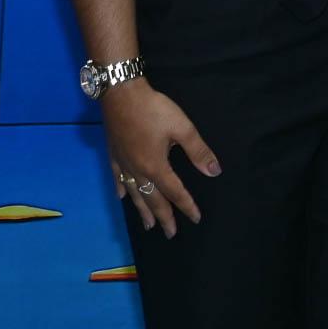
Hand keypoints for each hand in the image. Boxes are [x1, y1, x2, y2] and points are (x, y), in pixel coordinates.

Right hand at [102, 80, 219, 237]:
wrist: (120, 94)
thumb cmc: (154, 109)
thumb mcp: (182, 128)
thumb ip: (198, 151)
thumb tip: (214, 172)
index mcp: (156, 166)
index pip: (175, 192)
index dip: (186, 206)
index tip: (195, 219)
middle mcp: (137, 170)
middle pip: (152, 199)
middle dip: (164, 217)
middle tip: (170, 234)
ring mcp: (123, 163)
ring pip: (134, 194)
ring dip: (142, 210)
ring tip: (148, 225)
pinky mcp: (113, 154)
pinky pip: (117, 178)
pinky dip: (121, 190)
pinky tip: (122, 197)